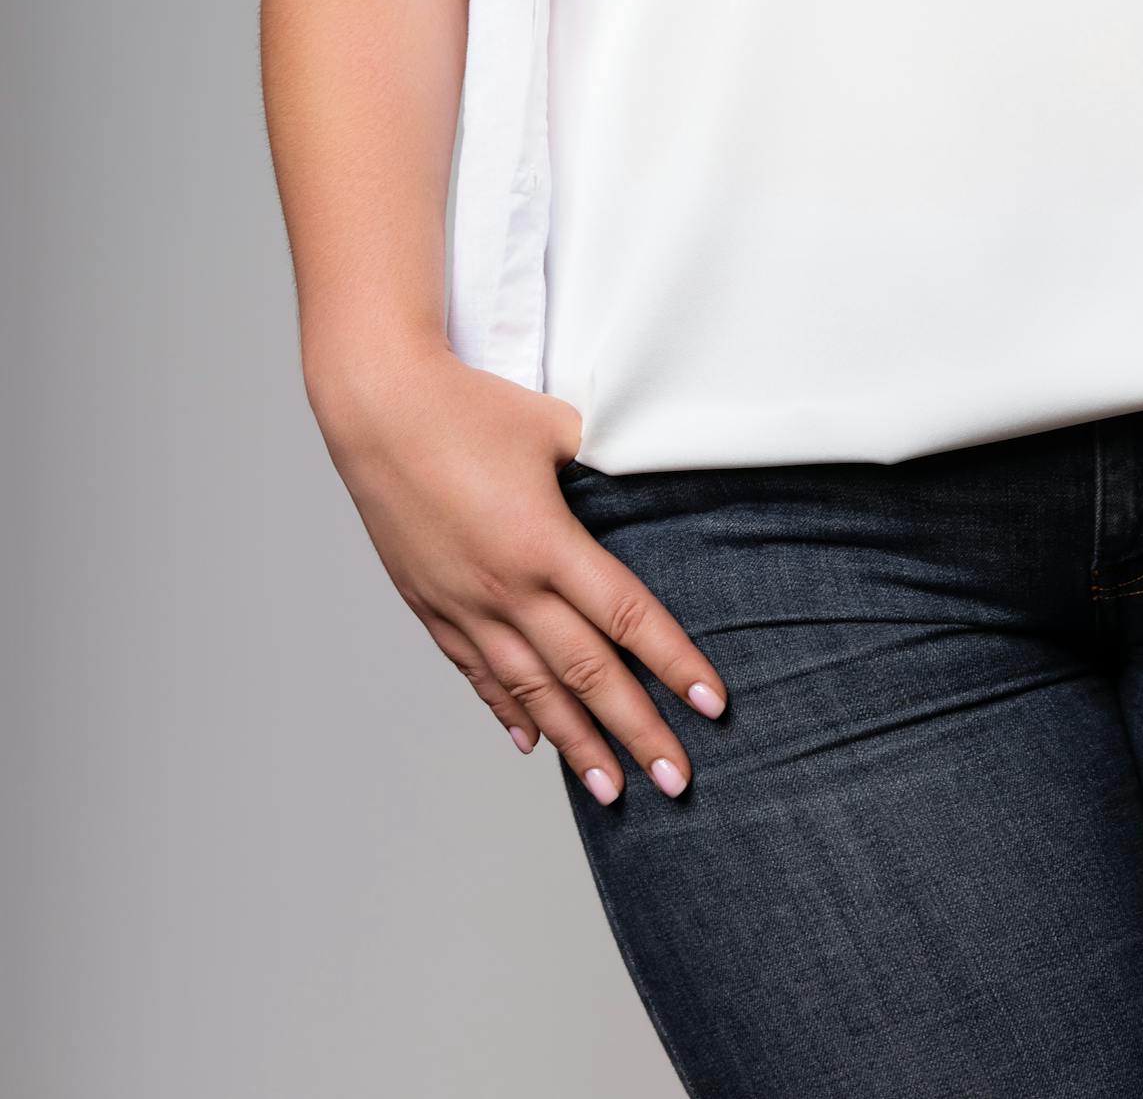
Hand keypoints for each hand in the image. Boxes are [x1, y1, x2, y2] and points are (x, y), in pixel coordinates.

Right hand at [311, 337, 728, 802]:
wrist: (377, 409)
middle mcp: (507, 588)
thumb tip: (646, 477)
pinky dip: (508, 710)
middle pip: (586, 674)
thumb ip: (605, 462)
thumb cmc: (470, 405)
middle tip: (678, 782)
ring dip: (575, 743)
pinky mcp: (431, 606)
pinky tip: (533, 741)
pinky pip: (478, 672)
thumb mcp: (555, 427)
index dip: (673, 663)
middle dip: (637, 732)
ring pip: (531, 690)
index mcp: (546, 543)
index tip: (711, 704)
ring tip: (612, 790)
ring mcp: (464, 604)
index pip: (627, 616)